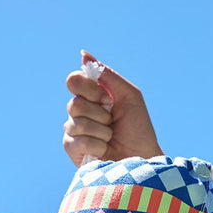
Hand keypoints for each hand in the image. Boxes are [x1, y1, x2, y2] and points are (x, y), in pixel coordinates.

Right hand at [63, 51, 164, 166]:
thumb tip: (83, 54)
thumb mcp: (128, 95)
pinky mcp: (71, 149)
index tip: (106, 98)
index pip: (74, 80)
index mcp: (91, 96)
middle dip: (100, 113)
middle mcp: (79, 111)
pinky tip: (104, 150)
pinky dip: (97, 145)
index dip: (89, 89)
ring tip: (110, 138)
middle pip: (74, 103)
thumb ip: (107, 75)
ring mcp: (72, 130)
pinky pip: (78, 141)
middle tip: (112, 121)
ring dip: (101, 131)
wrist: (141, 158)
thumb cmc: (138, 128)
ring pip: (76, 123)